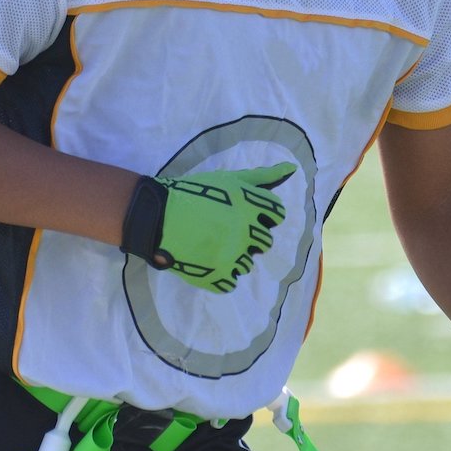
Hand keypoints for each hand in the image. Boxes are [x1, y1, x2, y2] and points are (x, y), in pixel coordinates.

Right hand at [120, 165, 294, 292]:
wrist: (156, 216)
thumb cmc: (194, 192)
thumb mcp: (229, 179)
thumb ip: (263, 177)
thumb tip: (293, 169)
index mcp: (251, 207)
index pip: (277, 214)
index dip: (262, 213)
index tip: (243, 212)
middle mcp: (246, 232)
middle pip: (264, 241)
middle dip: (249, 235)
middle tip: (224, 227)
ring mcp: (232, 256)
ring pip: (248, 263)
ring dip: (235, 255)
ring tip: (211, 242)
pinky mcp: (217, 276)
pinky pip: (231, 281)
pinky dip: (220, 273)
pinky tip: (206, 257)